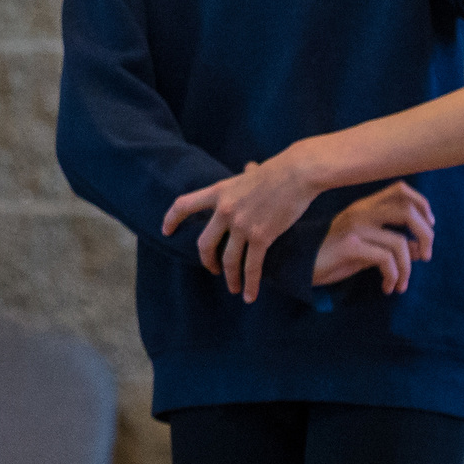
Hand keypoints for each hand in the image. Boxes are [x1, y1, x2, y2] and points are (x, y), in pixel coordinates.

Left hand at [162, 152, 321, 302]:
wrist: (297, 173)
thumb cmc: (279, 170)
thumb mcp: (252, 172)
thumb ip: (245, 174)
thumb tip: (249, 167)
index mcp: (219, 192)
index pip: (184, 205)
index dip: (171, 219)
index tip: (166, 231)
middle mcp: (224, 210)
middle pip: (204, 244)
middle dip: (207, 261)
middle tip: (212, 269)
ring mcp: (241, 225)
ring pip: (227, 260)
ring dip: (230, 278)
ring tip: (234, 288)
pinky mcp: (261, 237)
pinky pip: (251, 267)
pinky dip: (250, 284)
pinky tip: (249, 296)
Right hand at [311, 182, 435, 292]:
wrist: (298, 265)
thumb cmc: (332, 256)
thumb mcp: (365, 247)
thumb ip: (390, 244)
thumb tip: (420, 249)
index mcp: (365, 206)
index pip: (401, 190)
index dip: (422, 204)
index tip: (430, 226)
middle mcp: (361, 212)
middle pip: (407, 210)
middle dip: (425, 235)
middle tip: (426, 256)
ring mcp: (355, 228)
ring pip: (399, 242)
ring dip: (408, 267)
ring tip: (402, 283)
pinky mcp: (349, 246)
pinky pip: (385, 259)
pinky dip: (393, 276)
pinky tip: (387, 287)